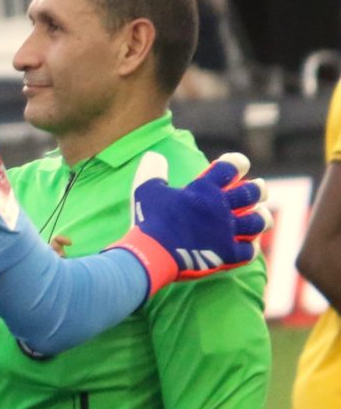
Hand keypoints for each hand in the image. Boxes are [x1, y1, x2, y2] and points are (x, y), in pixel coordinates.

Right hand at [121, 152, 263, 286]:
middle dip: (258, 190)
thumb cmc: (149, 220)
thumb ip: (152, 170)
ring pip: (257, 222)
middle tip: (259, 189)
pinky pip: (248, 250)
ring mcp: (226, 231)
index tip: (239, 164)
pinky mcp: (226, 253)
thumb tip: (154, 155)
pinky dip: (251, 247)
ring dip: (261, 218)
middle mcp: (221, 208)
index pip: (230, 167)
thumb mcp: (146, 190)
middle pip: (251, 193)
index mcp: (204, 189)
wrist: (152, 253)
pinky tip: (250, 245)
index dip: (238, 163)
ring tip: (261, 216)